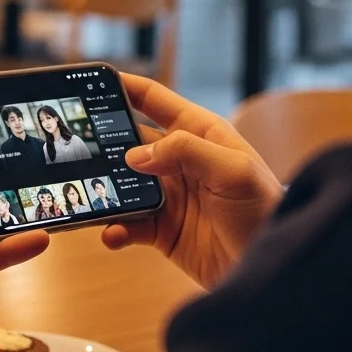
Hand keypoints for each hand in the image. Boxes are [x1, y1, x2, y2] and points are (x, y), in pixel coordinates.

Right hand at [101, 75, 282, 289]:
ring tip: (88, 194)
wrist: (274, 270)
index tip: (93, 81)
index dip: (124, 87)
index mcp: (198, 133)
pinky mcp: (163, 230)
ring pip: (123, 183)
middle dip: (103, 141)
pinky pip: (128, 224)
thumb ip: (185, 152)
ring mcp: (169, 195)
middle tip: (77, 146)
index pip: (153, 100)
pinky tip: (112, 233)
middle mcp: (180, 160)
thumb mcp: (233, 171)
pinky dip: (115, 227)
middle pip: (129, 141)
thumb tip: (135, 155)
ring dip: (105, 188)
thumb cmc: (266, 211)